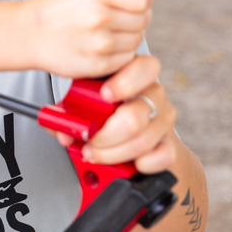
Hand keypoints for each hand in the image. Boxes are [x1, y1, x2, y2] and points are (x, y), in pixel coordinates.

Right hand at [24, 0, 152, 77]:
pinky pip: (126, 57)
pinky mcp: (98, 64)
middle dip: (135, 16)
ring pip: (136, 39)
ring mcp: (100, 43)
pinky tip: (100, 44)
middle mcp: (99, 17)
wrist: (26, 34)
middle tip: (121, 15)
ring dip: (127, 35)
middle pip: (143, 19)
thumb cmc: (53, 5)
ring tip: (106, 30)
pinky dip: (118, 52)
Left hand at [54, 55, 178, 173]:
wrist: (133, 133)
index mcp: (132, 74)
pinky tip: (128, 161)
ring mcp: (163, 119)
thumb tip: (61, 129)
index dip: (124, 83)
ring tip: (95, 154)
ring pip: (142, 141)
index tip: (104, 95)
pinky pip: (162, 156)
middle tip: (89, 142)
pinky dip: (141, 163)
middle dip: (105, 136)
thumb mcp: (83, 103)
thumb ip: (68, 112)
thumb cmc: (104, 111)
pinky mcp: (170, 143)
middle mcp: (152, 94)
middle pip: (135, 116)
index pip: (144, 67)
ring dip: (113, 153)